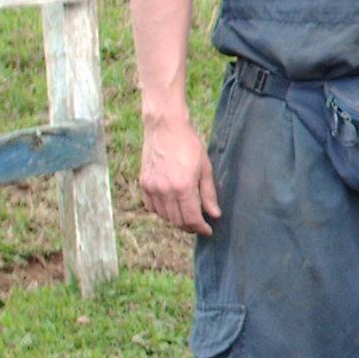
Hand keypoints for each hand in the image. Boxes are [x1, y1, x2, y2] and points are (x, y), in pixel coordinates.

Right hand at [139, 114, 221, 235]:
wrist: (165, 127)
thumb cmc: (189, 144)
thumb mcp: (205, 167)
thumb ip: (209, 193)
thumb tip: (215, 214)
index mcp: (183, 186)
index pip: (192, 218)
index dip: (201, 228)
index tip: (208, 230)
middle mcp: (165, 190)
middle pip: (177, 221)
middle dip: (190, 226)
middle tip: (199, 225)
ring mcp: (152, 187)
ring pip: (164, 216)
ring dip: (176, 220)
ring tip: (187, 216)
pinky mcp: (143, 183)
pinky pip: (151, 207)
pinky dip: (162, 212)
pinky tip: (171, 207)